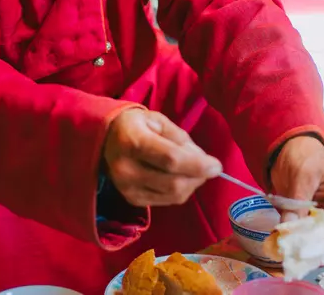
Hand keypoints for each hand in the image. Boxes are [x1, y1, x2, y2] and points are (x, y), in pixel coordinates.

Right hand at [103, 108, 222, 206]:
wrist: (106, 139)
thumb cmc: (136, 125)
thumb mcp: (159, 121)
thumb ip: (181, 139)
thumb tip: (203, 160)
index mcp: (133, 142)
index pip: (170, 159)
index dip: (197, 165)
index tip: (217, 166)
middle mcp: (127, 169)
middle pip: (174, 183)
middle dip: (198, 176)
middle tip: (207, 166)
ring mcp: (127, 188)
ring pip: (173, 196)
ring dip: (191, 184)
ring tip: (192, 169)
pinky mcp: (132, 199)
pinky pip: (167, 201)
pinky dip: (180, 190)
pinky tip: (179, 177)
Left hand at [270, 136, 323, 256]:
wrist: (288, 147)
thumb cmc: (305, 155)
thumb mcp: (302, 174)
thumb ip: (298, 200)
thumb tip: (289, 228)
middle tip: (310, 261)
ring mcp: (322, 216)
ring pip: (323, 240)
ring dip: (312, 250)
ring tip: (297, 257)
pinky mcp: (306, 219)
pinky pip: (306, 235)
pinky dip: (298, 242)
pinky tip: (286, 247)